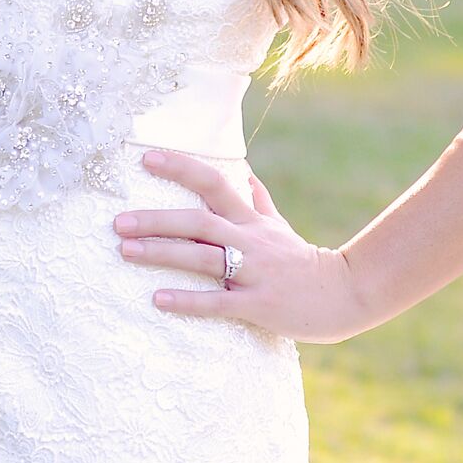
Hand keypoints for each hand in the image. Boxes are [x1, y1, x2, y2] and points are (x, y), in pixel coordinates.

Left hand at [113, 150, 367, 340]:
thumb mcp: (279, 226)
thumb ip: (259, 200)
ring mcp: (253, 273)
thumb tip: (246, 172)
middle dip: (156, 220)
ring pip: (203, 258)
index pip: (214, 182)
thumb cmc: (303, 261)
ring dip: (162, 253)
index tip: (146, 158)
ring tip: (126, 250)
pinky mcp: (257, 304)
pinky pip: (218, 302)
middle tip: (118, 221)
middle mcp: (249, 241)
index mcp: (250, 220)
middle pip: (199, 222)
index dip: (181, 168)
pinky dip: (187, 300)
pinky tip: (158, 299)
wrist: (343, 294)